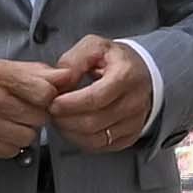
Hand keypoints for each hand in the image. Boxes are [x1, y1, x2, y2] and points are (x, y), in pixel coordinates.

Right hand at [0, 58, 70, 162]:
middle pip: (39, 117)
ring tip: (10, 120)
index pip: (44, 92)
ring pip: (27, 137)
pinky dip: (10, 144)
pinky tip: (0, 132)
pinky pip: (11, 151)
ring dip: (24, 131)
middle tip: (23, 108)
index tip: (44, 97)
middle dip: (36, 114)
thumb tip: (65, 75)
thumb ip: (35, 71)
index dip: (49, 96)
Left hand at [40, 39, 156, 156]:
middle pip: (94, 122)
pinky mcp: (130, 136)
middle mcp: (134, 102)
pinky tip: (74, 128)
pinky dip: (82, 140)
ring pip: (96, 138)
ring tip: (61, 119)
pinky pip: (101, 146)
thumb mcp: (94, 46)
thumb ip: (74, 61)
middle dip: (66, 120)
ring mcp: (134, 122)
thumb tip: (61, 81)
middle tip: (52, 112)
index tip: (53, 103)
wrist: (140, 72)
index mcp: (125, 76)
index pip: (95, 98)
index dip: (70, 104)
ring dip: (71, 132)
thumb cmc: (115, 60)